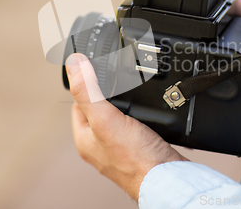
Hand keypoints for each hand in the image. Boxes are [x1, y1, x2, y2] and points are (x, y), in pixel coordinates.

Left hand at [66, 53, 188, 200]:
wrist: (166, 178)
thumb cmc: (135, 158)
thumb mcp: (105, 118)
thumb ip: (88, 91)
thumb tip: (74, 63)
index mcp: (84, 139)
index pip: (78, 102)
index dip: (87, 84)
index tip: (96, 70)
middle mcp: (99, 145)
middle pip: (99, 108)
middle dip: (108, 93)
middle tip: (118, 79)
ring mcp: (119, 148)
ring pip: (117, 117)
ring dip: (126, 104)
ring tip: (134, 93)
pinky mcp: (139, 148)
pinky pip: (135, 125)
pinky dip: (141, 115)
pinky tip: (149, 112)